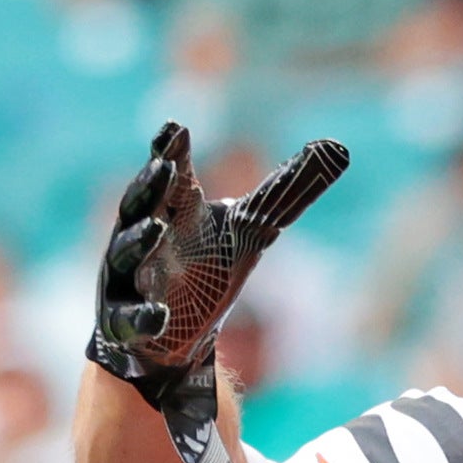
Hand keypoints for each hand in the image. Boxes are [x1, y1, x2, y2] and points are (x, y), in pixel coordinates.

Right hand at [90, 119, 348, 462]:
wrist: (176, 334)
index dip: (170, 151)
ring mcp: (130, 277)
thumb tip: (336, 148)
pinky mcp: (126, 321)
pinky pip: (132, 318)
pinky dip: (146, 316)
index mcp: (175, 209)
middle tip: (165, 167)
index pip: (171, 173)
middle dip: (151, 187)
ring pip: (128, 255)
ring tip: (156, 229)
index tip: (176, 128)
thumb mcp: (253, 229)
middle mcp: (145, 236)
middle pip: (142, 205)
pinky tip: (161, 315)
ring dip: (139, 241)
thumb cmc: (209, 267)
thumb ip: (287, 191)